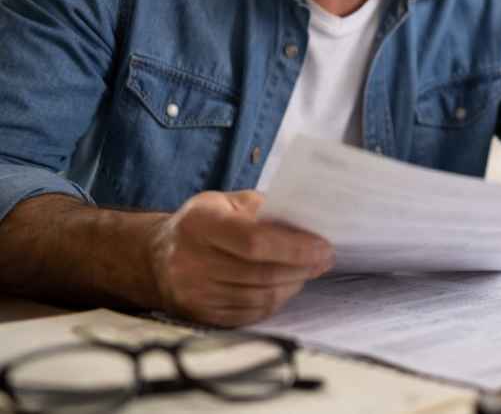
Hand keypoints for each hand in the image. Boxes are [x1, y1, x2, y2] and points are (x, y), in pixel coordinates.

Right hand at [148, 190, 332, 326]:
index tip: (324, 247)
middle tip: (324, 259)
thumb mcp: (228, 202)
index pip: (255, 241)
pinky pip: (250, 314)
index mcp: (200, 223)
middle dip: (302, 268)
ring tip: (307, 271)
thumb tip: (309, 223)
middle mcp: (190, 261)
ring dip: (293, 284)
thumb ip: (265, 209)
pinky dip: (275, 301)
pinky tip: (284, 286)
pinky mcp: (200, 316)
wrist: (158, 256)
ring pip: (260, 297)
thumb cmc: (205, 222)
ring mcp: (193, 293)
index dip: (295, 247)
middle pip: (261, 274)